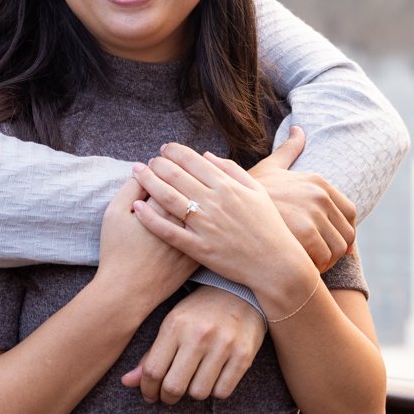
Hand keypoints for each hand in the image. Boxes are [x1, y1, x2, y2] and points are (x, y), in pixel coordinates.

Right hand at [98, 177, 196, 310]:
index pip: (171, 173)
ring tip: (184, 189)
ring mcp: (194, 238)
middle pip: (190, 186)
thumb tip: (144, 170)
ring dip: (196, 194)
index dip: (165, 164)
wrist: (128, 291)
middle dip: (181, 174)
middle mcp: (183, 219)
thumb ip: (130, 187)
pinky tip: (194, 212)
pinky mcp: (198, 254)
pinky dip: (203, 218)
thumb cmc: (117, 251)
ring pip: (201, 207)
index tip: (159, 162)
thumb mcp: (114, 213)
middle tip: (171, 170)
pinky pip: (207, 230)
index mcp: (162, 205)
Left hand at [118, 286, 265, 403]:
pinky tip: (213, 377)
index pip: (153, 370)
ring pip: (198, 393)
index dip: (147, 389)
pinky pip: (222, 392)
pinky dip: (214, 391)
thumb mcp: (172, 324)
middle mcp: (199, 335)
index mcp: (175, 325)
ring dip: (193, 392)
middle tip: (169, 395)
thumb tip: (126, 383)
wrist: (240, 290)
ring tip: (193, 380)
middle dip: (168, 397)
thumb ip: (151, 355)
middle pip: (174, 386)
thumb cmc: (200, 310)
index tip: (150, 394)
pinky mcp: (244, 355)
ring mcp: (224, 345)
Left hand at [132, 145, 308, 297]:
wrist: (276, 264)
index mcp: (227, 186)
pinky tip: (137, 207)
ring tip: (137, 173)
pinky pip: (169, 231)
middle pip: (176, 175)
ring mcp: (205, 225)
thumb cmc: (269, 226)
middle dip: (157, 164)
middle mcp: (214, 202)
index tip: (164, 149)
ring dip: (149, 183)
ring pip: (168, 198)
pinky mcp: (199, 248)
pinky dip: (151, 219)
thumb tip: (207, 155)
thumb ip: (232, 170)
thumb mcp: (256, 191)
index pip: (193, 160)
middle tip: (148, 161)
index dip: (174, 151)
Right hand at [249, 126, 356, 271]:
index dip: (342, 231)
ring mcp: (314, 213)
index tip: (329, 242)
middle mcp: (319, 195)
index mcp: (317, 182)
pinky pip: (323, 259)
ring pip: (337, 250)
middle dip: (336, 250)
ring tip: (308, 266)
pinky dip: (315, 269)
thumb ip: (289, 149)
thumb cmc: (247, 194)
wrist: (225, 209)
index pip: (350, 213)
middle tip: (317, 259)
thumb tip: (298, 129)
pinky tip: (298, 269)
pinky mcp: (305, 235)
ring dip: (327, 263)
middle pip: (347, 234)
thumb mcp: (271, 167)